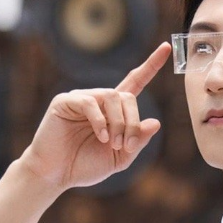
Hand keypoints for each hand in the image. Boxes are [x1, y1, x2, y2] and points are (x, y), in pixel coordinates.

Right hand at [18, 41, 171, 192]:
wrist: (56, 174)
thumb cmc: (84, 166)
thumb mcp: (119, 157)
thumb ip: (137, 141)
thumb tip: (155, 122)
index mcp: (113, 112)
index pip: (135, 82)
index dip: (151, 66)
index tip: (166, 47)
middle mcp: (99, 101)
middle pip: (127, 97)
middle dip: (132, 122)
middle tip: (125, 145)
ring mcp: (82, 99)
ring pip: (112, 97)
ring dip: (119, 123)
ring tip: (112, 143)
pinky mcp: (65, 101)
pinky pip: (90, 102)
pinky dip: (99, 120)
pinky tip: (100, 136)